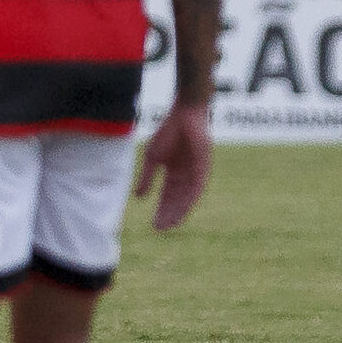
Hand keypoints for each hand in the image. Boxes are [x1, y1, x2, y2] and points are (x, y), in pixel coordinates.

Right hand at [132, 104, 212, 232]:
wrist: (185, 113)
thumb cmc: (169, 131)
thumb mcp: (152, 158)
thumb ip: (147, 177)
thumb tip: (139, 197)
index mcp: (174, 173)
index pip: (168, 197)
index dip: (161, 211)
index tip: (154, 225)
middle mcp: (186, 176)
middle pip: (177, 201)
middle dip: (169, 215)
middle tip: (160, 229)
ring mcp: (196, 173)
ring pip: (187, 198)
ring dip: (179, 211)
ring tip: (170, 224)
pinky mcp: (203, 167)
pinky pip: (196, 187)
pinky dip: (189, 199)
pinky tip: (183, 209)